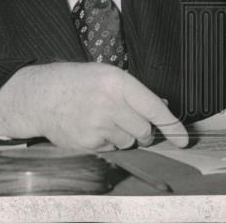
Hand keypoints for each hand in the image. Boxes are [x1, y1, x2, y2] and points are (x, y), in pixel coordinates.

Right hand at [0, 62, 188, 150]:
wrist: (41, 96)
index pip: (154, 108)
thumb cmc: (77, 82)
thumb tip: (161, 107)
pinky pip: (112, 148)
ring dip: (125, 136)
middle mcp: (110, 104)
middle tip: (132, 122)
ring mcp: (98, 125)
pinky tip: (94, 128)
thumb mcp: (107, 75)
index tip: (184, 138)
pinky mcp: (88, 142)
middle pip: (144, 130)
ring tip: (106, 120)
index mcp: (118, 82)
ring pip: (129, 141)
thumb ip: (134, 92)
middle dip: (144, 131)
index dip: (172, 125)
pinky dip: (108, 142)